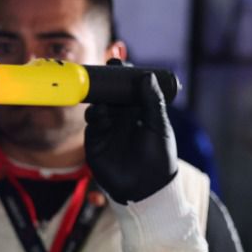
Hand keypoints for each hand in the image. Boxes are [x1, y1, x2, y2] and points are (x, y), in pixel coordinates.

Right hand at [85, 64, 177, 203]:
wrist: (146, 189)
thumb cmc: (159, 158)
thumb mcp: (159, 127)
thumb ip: (152, 102)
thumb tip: (146, 76)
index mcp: (139, 112)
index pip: (129, 89)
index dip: (124, 75)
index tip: (120, 62)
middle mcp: (122, 118)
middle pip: (111, 93)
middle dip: (107, 81)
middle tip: (106, 69)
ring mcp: (107, 128)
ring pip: (99, 105)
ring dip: (100, 98)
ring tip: (106, 100)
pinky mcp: (95, 141)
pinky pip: (92, 123)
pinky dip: (95, 115)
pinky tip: (100, 114)